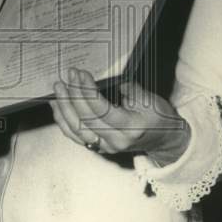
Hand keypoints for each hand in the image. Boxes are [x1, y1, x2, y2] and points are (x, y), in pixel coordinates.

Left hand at [49, 68, 190, 166]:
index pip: (102, 110)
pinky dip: (63, 121)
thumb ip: (130, 90)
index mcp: (130, 128)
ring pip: (76, 130)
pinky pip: (75, 136)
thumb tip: (108, 80)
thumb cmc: (159, 118)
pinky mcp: (98, 147)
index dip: (88, 91)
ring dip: (64, 108)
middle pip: (86, 119)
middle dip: (73, 95)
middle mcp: (116, 141)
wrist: (164, 140)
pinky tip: (58, 106)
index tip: (81, 74)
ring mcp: (105, 147)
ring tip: (58, 89)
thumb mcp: (151, 100)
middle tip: (68, 76)